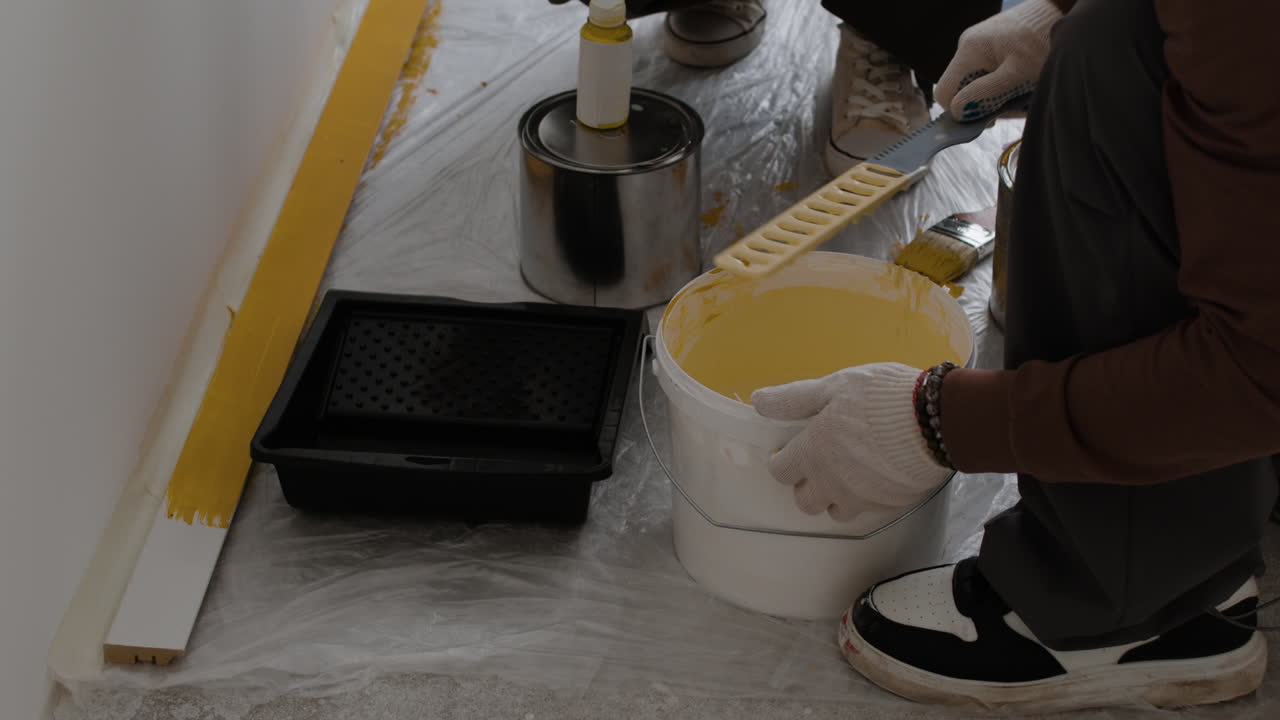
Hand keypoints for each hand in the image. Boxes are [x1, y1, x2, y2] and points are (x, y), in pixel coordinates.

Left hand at [752, 363, 950, 521]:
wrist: (938, 420)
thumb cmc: (881, 398)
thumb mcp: (834, 387)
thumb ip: (794, 399)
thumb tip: (758, 401)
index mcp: (813, 454)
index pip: (780, 472)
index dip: (781, 461)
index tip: (789, 451)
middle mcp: (833, 484)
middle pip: (804, 501)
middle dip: (806, 485)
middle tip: (818, 464)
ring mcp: (862, 499)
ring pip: (836, 512)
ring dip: (835, 497)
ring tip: (847, 474)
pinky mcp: (890, 505)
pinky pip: (870, 510)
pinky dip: (867, 497)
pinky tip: (877, 475)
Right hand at [936, 0, 1062, 120]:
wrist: (1062, 12)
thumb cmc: (1043, 41)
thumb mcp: (1017, 74)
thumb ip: (985, 93)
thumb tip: (956, 111)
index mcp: (970, 50)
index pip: (945, 92)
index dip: (961, 111)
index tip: (988, 118)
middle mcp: (967, 45)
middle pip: (962, 88)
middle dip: (983, 103)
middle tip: (1012, 105)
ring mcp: (978, 43)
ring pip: (975, 82)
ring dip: (995, 94)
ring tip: (1021, 92)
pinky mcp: (990, 44)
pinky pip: (986, 72)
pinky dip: (1000, 82)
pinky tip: (1019, 81)